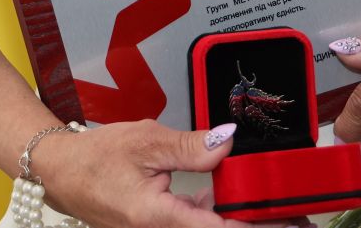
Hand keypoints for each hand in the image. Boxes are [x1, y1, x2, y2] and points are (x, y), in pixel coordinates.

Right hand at [31, 120, 309, 227]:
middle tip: (300, 218)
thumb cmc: (94, 158)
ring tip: (282, 211)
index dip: (255, 226)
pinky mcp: (162, 223)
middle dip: (259, 224)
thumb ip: (190, 146)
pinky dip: (221, 211)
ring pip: (211, 226)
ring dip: (243, 219)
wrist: (61, 171)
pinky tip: (240, 197)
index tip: (288, 222)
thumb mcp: (144, 142)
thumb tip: (227, 143)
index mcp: (158, 218)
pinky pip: (198, 220)